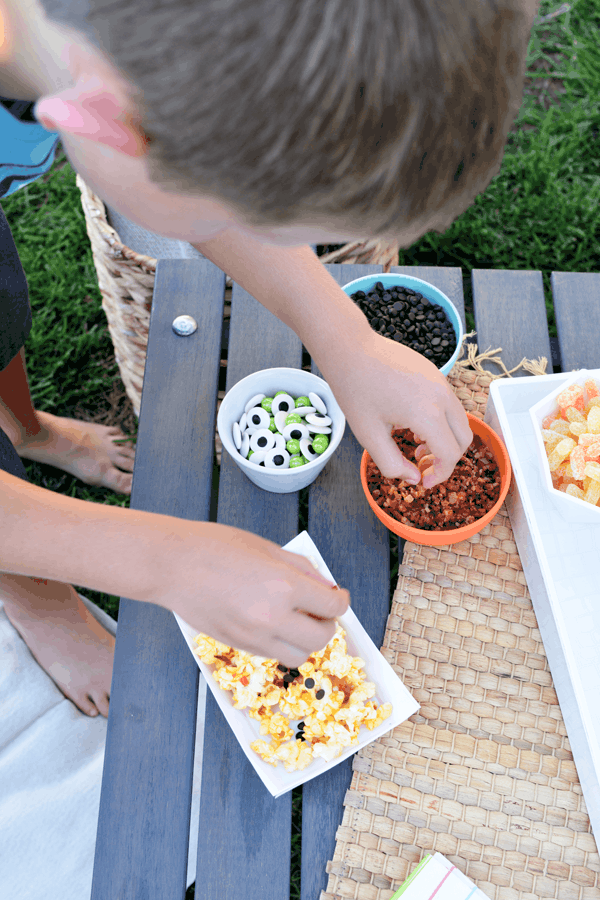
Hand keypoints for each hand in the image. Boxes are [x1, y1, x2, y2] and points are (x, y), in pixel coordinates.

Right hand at [155, 525, 348, 666]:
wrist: (171, 565)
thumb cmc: (213, 547)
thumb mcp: (266, 547)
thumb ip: (301, 568)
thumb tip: (325, 585)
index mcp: (283, 586)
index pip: (332, 606)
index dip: (341, 600)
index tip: (338, 595)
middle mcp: (272, 617)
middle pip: (322, 637)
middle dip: (327, 622)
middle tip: (320, 608)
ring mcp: (254, 636)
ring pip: (299, 654)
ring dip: (306, 639)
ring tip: (296, 618)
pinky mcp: (238, 645)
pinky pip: (273, 655)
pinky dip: (282, 643)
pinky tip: (273, 622)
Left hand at [325, 331, 471, 487]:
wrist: (351, 348)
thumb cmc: (356, 390)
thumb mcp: (369, 435)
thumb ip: (392, 464)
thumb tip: (414, 478)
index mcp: (428, 414)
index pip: (450, 455)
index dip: (440, 474)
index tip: (423, 482)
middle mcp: (442, 396)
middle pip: (464, 439)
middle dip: (447, 459)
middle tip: (423, 465)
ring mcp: (441, 381)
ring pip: (459, 420)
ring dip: (445, 439)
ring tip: (416, 444)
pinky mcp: (435, 372)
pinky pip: (450, 403)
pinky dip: (441, 421)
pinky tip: (414, 423)